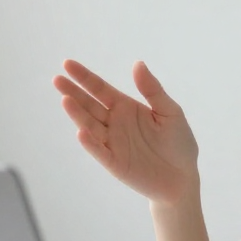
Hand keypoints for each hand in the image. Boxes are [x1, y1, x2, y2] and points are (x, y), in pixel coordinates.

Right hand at [52, 59, 199, 206]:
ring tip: (65, 100)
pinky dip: (90, 143)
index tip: (67, 64)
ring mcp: (112, 143)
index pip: (100, 89)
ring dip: (78, 114)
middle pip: (89, 105)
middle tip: (57, 79)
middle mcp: (114, 123)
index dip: (84, 77)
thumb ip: (152, 90)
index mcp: (126, 107)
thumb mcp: (170, 111)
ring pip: (90, 126)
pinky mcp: (114, 163)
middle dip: (73, 92)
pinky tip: (81, 131)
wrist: (183, 177)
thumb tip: (138, 64)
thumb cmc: (178, 142)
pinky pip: (99, 151)